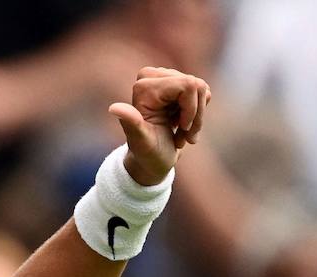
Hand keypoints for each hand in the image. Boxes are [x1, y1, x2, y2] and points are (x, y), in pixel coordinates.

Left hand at [110, 67, 211, 184]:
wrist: (152, 159)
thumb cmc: (147, 153)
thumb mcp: (141, 141)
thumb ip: (131, 123)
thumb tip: (113, 108)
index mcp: (143, 87)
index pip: (188, 85)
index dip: (191, 109)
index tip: (181, 128)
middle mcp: (152, 76)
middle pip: (197, 86)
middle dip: (195, 114)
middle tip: (184, 135)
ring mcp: (165, 78)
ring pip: (202, 89)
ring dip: (196, 117)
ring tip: (182, 133)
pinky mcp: (176, 84)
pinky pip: (202, 92)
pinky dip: (197, 113)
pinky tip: (183, 124)